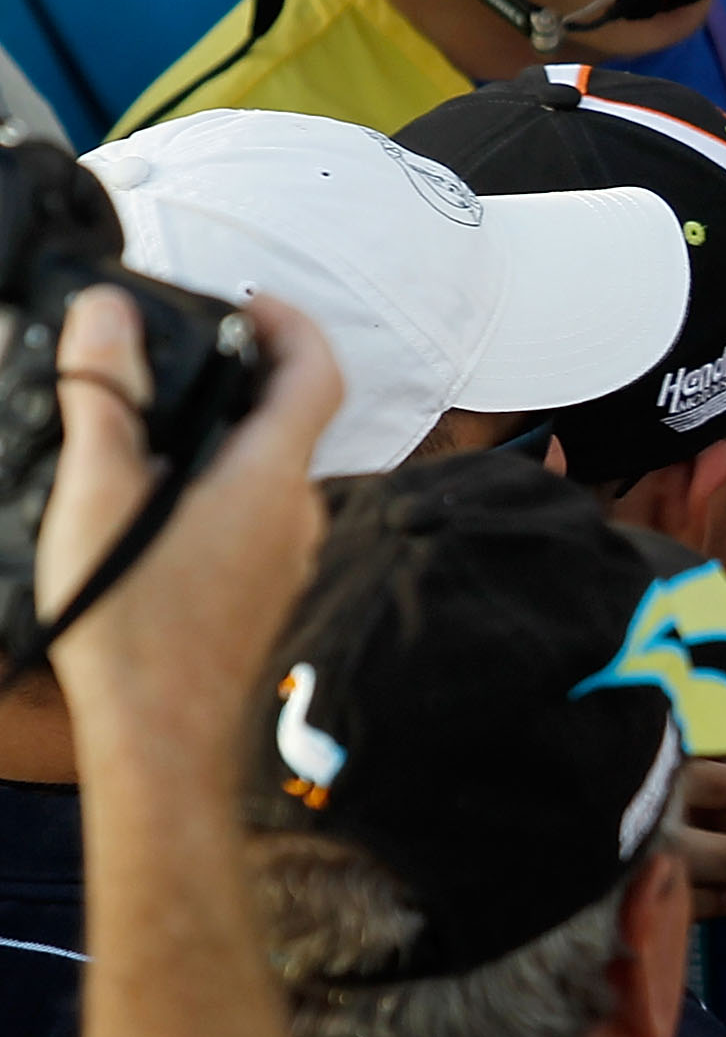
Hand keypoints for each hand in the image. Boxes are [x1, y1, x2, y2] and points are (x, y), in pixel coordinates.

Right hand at [41, 290, 341, 755]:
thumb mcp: (98, 490)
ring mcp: (288, 556)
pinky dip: (216, 486)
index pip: (318, 370)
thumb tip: (109, 314)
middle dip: (241, 374)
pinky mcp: (264, 590)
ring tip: (151, 426)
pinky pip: (251, 517)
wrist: (159, 735)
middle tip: (181, 355)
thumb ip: (107, 396)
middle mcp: (297, 512)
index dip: (290, 321)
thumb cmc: (130, 621)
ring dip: (224, 434)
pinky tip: (155, 503)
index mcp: (271, 476)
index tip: (248, 300)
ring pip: (267, 470)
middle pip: (290, 418)